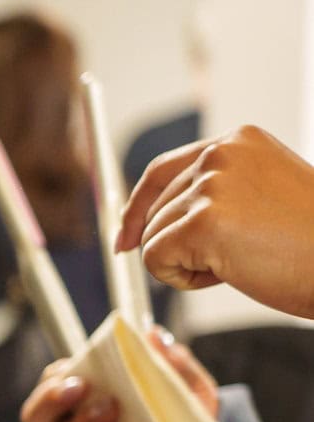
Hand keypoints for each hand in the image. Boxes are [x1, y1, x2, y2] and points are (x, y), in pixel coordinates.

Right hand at [19, 326, 219, 421]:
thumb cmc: (181, 419)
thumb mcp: (188, 387)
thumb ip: (174, 361)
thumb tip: (153, 335)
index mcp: (85, 398)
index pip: (51, 382)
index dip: (56, 377)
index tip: (79, 373)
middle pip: (35, 416)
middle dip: (50, 399)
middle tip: (79, 388)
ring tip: (111, 412)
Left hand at [120, 125, 313, 318]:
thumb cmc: (311, 241)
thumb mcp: (261, 197)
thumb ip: (213, 194)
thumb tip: (141, 223)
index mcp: (238, 142)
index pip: (161, 171)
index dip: (137, 208)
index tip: (125, 237)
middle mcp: (221, 154)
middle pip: (154, 210)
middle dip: (179, 244)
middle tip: (236, 255)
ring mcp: (211, 186)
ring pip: (153, 238)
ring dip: (188, 262)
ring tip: (243, 260)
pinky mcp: (202, 222)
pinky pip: (156, 261)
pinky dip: (184, 279)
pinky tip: (230, 272)